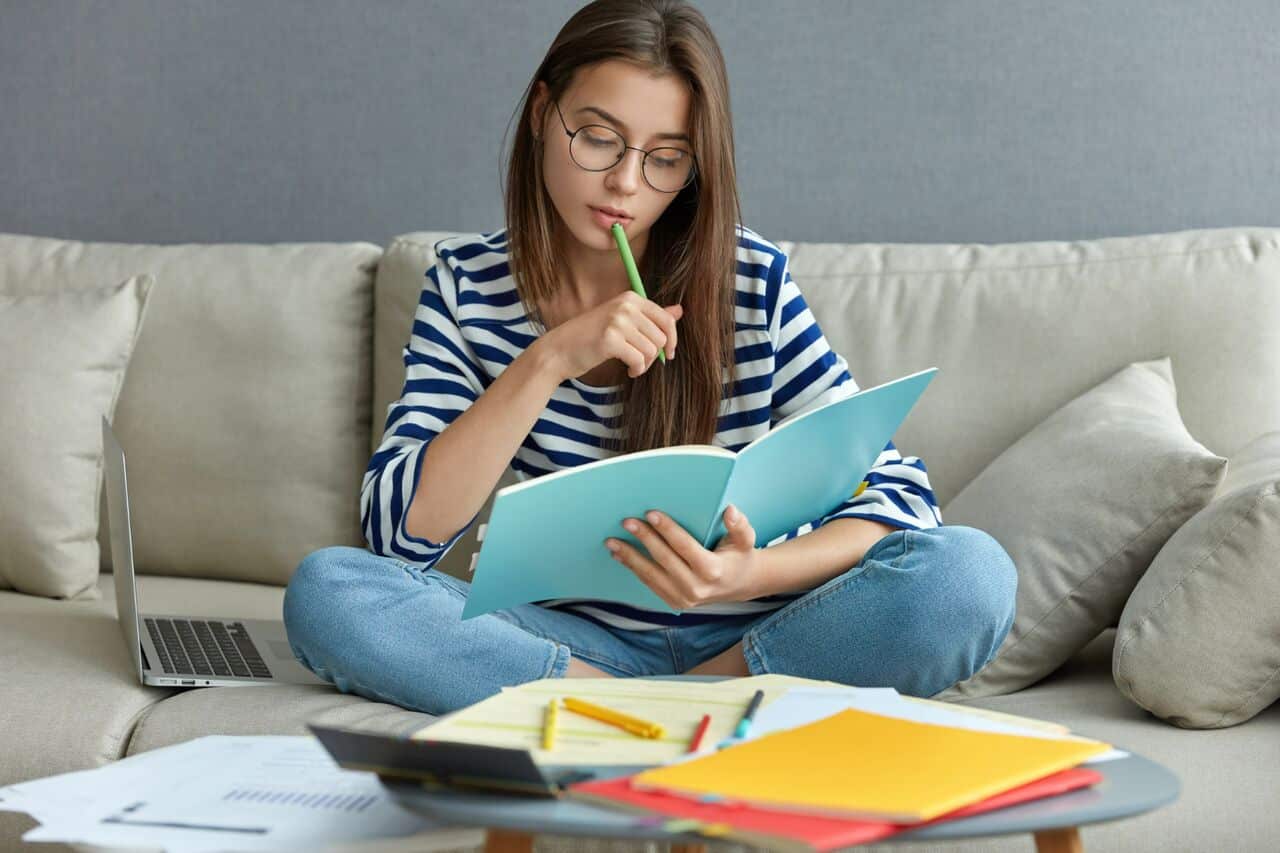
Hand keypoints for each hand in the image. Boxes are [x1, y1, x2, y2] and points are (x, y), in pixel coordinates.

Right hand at [543, 290, 681, 381]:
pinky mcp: (610, 339)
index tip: (668, 353)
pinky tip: (628, 371)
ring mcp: (617, 321)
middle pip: (661, 337)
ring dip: (644, 364)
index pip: (666, 319)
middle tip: (641, 363)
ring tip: (632, 366)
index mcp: (630, 298)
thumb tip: (679, 310)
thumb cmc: (590, 338)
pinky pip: (639, 360)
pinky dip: (636, 370)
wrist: (559, 350)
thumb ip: (650, 317)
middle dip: (655, 356)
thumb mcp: (622, 322)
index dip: (672, 340)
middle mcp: (625, 306)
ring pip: (651, 350)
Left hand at [604, 504, 761, 609]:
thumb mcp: (746, 540)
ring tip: (612, 541)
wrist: (739, 585)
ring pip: (651, 575)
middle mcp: (696, 588)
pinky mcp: (674, 602)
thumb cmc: (739, 556)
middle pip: (664, 559)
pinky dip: (633, 569)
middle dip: (644, 539)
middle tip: (626, 522)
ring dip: (629, 557)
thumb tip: (730, 511)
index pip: (685, 547)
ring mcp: (683, 598)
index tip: (650, 513)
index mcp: (713, 570)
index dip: (667, 529)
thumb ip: (740, 525)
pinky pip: (649, 584)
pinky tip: (620, 555)